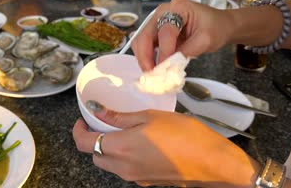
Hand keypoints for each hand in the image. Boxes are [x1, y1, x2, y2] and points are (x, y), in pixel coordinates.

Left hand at [73, 109, 258, 186]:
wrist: (212, 163)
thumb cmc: (184, 135)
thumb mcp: (150, 117)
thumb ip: (120, 117)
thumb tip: (97, 110)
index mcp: (120, 148)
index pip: (85, 143)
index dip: (78, 130)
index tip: (83, 119)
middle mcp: (123, 167)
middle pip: (96, 156)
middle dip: (95, 140)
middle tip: (105, 123)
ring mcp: (135, 177)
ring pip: (110, 164)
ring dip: (109, 149)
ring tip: (125, 131)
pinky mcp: (147, 182)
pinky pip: (126, 170)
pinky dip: (125, 157)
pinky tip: (142, 143)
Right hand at [131, 0, 234, 70]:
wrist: (220, 25)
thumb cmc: (217, 28)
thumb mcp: (206, 40)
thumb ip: (187, 51)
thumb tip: (169, 66)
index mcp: (178, 7)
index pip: (166, 31)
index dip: (163, 51)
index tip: (162, 68)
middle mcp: (164, 11)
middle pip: (145, 33)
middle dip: (145, 55)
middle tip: (150, 73)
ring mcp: (158, 20)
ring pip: (141, 39)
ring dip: (143, 57)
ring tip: (151, 72)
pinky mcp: (157, 30)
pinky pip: (146, 43)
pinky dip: (146, 56)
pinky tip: (152, 67)